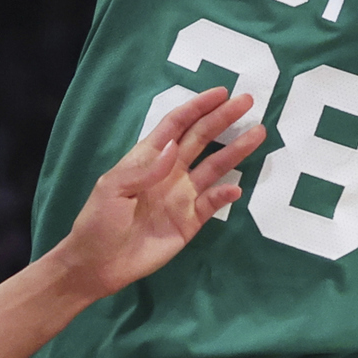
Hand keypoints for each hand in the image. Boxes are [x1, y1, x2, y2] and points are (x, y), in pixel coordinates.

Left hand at [53, 87, 264, 298]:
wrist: (99, 264)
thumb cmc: (99, 221)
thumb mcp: (113, 188)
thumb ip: (145, 169)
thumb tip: (173, 145)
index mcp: (148, 157)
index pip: (177, 125)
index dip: (198, 107)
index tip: (221, 93)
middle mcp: (171, 171)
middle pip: (202, 138)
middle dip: (223, 119)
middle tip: (248, 102)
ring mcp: (183, 195)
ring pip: (215, 167)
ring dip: (235, 150)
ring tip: (258, 133)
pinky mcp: (191, 221)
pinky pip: (213, 203)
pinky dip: (225, 195)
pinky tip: (235, 187)